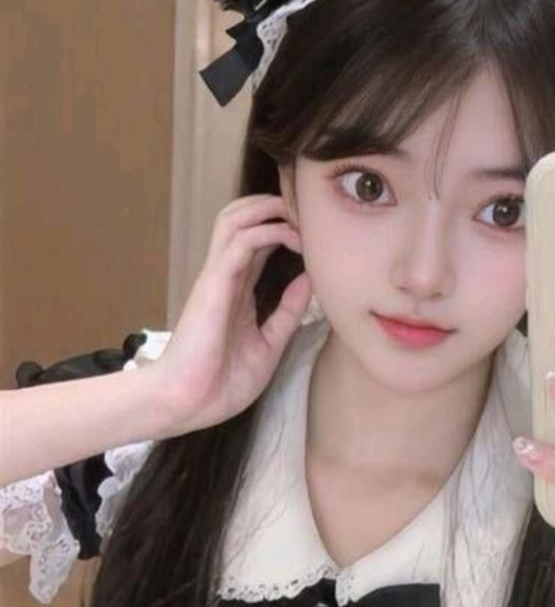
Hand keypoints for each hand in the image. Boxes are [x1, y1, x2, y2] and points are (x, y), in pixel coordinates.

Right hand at [146, 194, 310, 435]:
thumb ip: (287, 314)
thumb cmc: (221, 381)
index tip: (315, 229)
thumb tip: (308, 283)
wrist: (187, 402)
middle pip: (241, 218)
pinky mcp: (213, 283)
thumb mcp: (268, 345)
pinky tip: (293, 237)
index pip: (257, 242)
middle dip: (273, 205)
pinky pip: (239, 242)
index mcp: (238, 291)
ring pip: (235, 219)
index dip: (283, 226)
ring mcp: (217, 277)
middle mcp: (226, 277)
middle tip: (307, 210)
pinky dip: (267, 231)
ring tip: (299, 214)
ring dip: (269, 209)